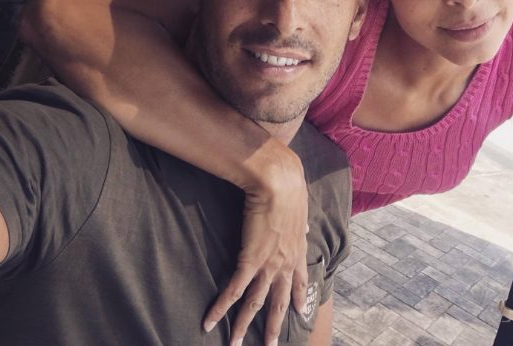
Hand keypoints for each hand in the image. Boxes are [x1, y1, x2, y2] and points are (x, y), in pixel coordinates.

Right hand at [203, 138, 308, 345]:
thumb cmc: (289, 190)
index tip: (299, 312)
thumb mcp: (300, 211)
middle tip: (271, 345)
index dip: (298, 298)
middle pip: (279, 301)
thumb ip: (300, 225)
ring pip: (255, 303)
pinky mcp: (250, 260)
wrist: (279, 182)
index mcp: (297, 250)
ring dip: (244, 326)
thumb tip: (304, 227)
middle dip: (274, 325)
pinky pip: (233, 291)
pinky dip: (220, 308)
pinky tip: (209, 322)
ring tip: (235, 344)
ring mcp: (268, 264)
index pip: (300, 281)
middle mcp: (285, 262)